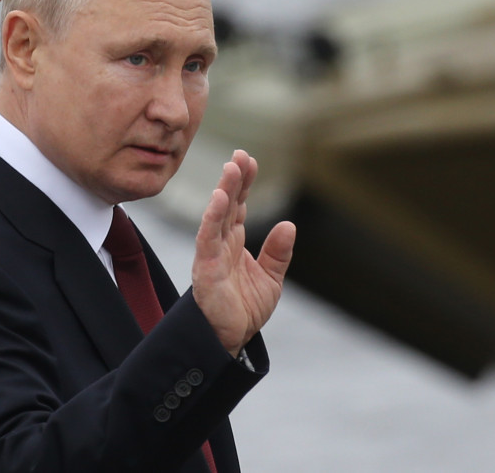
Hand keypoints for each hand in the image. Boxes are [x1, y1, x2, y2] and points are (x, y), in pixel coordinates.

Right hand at [192, 150, 295, 355]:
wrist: (230, 339)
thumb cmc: (244, 310)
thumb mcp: (271, 278)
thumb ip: (278, 252)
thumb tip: (288, 224)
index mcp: (235, 243)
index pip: (238, 206)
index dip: (244, 183)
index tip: (249, 160)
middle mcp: (221, 244)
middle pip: (227, 204)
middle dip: (234, 178)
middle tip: (240, 155)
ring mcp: (211, 254)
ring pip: (217, 215)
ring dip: (224, 191)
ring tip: (232, 168)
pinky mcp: (205, 268)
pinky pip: (207, 238)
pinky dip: (212, 217)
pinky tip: (220, 199)